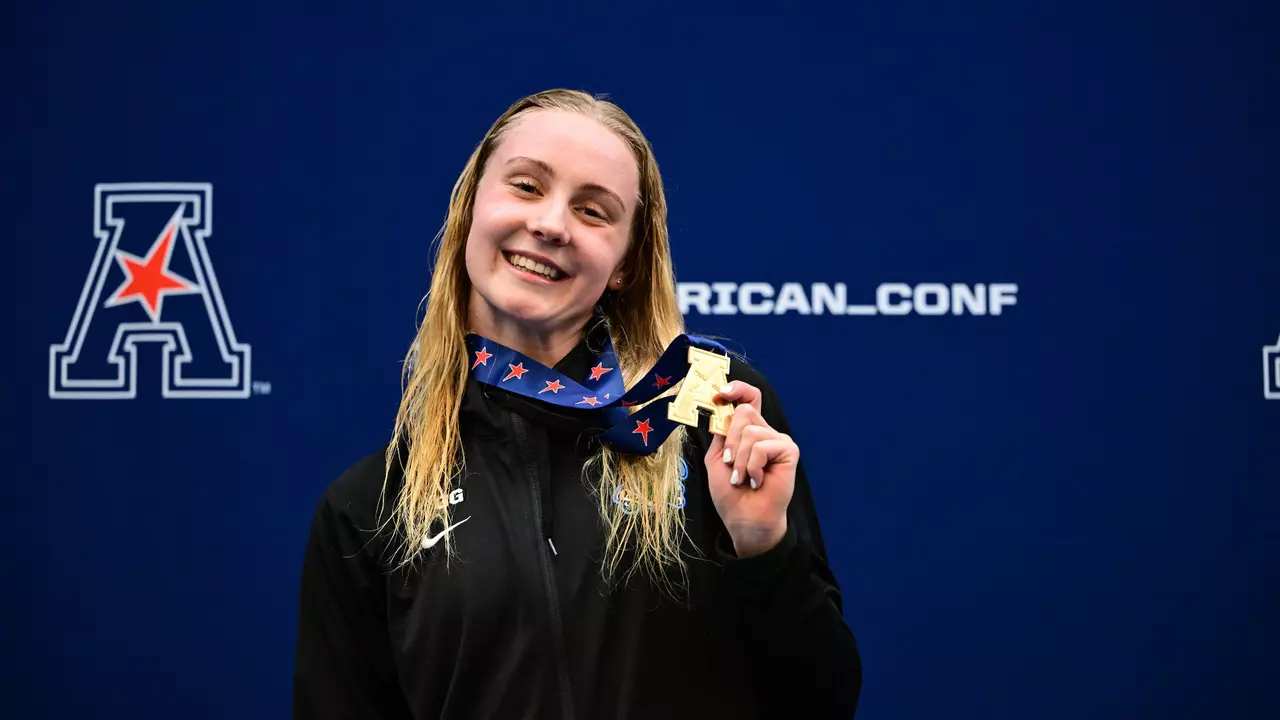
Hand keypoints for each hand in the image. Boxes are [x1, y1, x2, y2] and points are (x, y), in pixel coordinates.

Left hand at [703, 381, 797, 557]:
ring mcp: (778, 440)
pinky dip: (752, 466)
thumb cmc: (731, 494)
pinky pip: (762, 446)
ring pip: (751, 431)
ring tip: (742, 478)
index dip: (737, 390)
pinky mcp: (789, 451)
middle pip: (745, 411)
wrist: (745, 519)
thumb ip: (721, 432)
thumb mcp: (717, 458)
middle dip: (730, 439)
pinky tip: (756, 481)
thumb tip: (723, 408)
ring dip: (739, 460)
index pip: (749, 398)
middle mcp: (765, 432)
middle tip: (730, 463)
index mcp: (747, 431)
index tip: (720, 394)